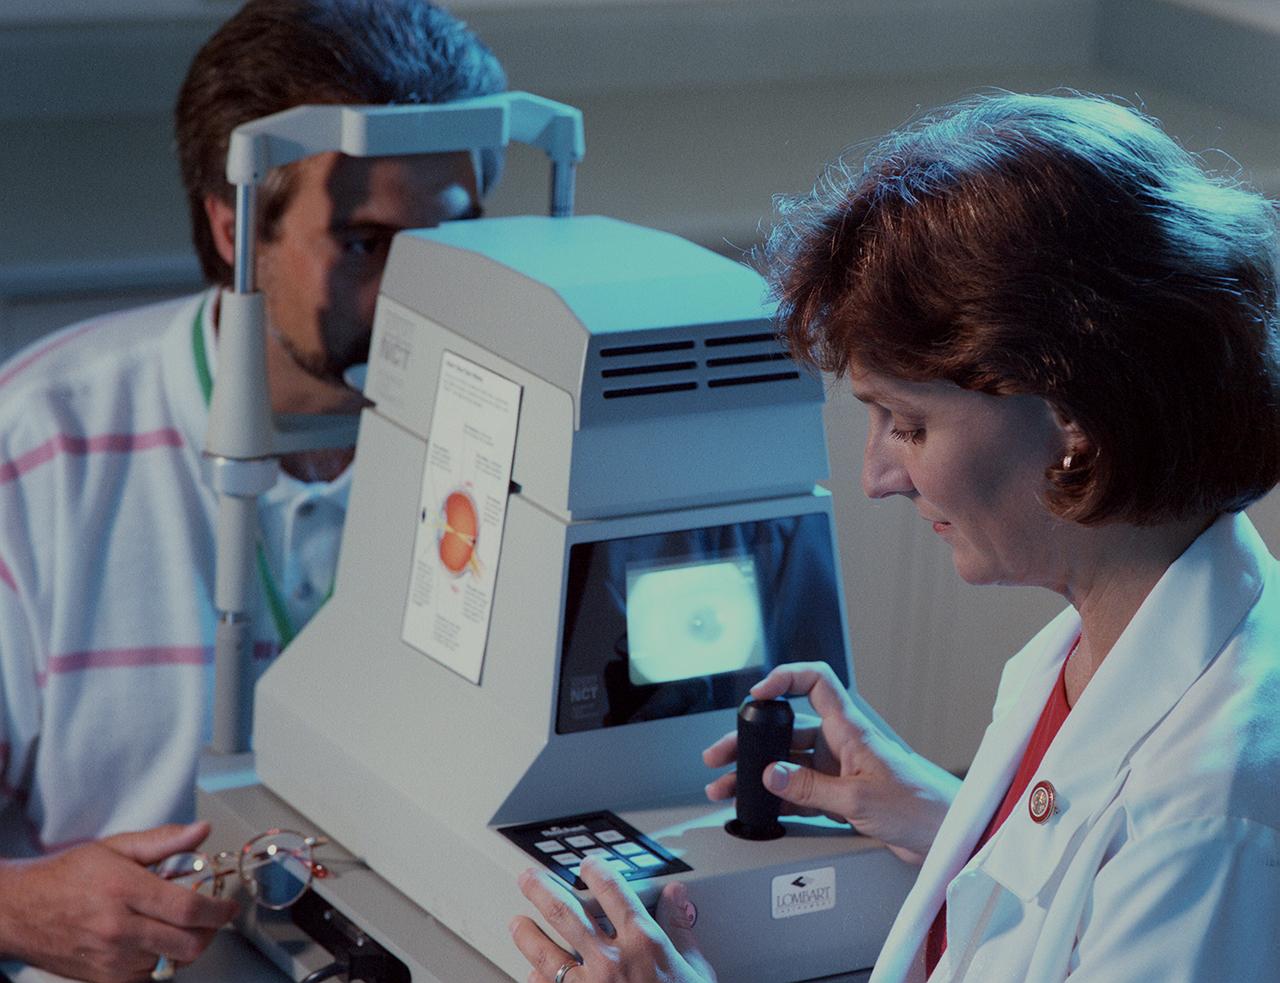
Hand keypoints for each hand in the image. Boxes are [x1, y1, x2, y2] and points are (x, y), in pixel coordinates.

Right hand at [0, 821, 239, 981]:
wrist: (18, 910)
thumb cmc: (66, 876)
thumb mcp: (116, 847)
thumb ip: (164, 840)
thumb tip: (202, 831)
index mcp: (125, 891)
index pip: (188, 909)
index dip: (219, 911)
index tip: (229, 907)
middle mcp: (119, 929)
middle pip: (188, 943)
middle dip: (210, 931)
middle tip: (211, 917)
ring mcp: (110, 959)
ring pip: (171, 962)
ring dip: (186, 945)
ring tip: (180, 925)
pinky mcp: (102, 979)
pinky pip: (148, 977)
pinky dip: (161, 961)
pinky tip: (156, 941)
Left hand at [510, 856, 715, 982]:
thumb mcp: (695, 968)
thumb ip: (681, 928)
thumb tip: (676, 896)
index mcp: (644, 941)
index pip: (612, 890)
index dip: (595, 870)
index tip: (587, 865)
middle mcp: (613, 959)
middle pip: (566, 913)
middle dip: (542, 890)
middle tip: (529, 879)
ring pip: (547, 952)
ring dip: (527, 934)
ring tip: (517, 923)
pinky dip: (535, 979)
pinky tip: (529, 972)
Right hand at [703, 663, 959, 864]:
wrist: (949, 834)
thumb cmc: (920, 806)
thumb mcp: (858, 799)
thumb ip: (811, 788)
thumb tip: (770, 775)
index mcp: (850, 728)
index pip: (814, 682)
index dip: (784, 679)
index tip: (757, 694)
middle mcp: (842, 742)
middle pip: (788, 728)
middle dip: (751, 739)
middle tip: (721, 754)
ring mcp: (841, 768)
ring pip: (789, 762)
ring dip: (758, 772)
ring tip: (727, 786)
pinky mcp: (843, 794)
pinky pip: (801, 789)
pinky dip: (778, 796)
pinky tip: (758, 805)